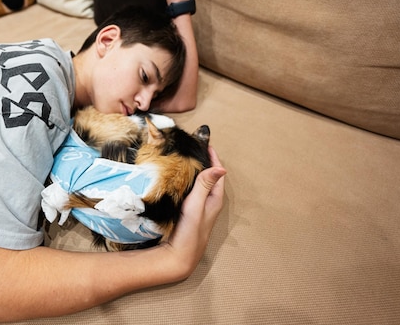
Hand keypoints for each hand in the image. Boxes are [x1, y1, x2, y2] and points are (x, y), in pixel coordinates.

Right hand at [161, 147, 225, 276]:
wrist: (178, 255)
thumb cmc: (190, 231)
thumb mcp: (197, 205)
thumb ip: (205, 185)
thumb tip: (221, 167)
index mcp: (215, 199)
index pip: (217, 172)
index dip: (213, 157)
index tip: (205, 143)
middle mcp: (210, 201)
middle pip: (210, 176)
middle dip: (204, 161)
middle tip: (194, 147)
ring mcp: (200, 207)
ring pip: (201, 183)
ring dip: (196, 170)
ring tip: (187, 158)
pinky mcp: (190, 211)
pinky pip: (192, 190)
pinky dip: (188, 180)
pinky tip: (178, 177)